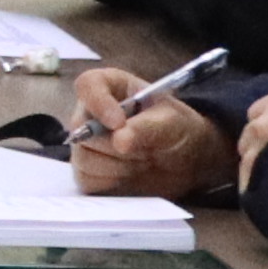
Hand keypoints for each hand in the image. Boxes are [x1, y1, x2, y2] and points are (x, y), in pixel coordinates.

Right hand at [68, 87, 232, 203]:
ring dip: (116, 166)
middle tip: (144, 149)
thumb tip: (119, 139)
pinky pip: (86, 179)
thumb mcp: (172, 123)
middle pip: (81, 127)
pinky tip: (130, 176)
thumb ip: (147, 127)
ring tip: (141, 161)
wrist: (186, 162)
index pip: (88, 85)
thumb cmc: (178, 129)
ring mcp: (87, 144)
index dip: (98, 103)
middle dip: (113, 144)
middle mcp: (92, 113)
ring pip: (82, 157)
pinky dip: (110, 182)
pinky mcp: (88, 171)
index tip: (118, 124)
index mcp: (111, 88)